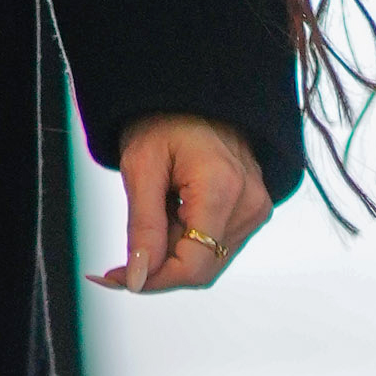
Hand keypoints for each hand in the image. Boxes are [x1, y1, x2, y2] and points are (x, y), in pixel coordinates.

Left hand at [97, 115, 272, 295]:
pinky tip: (172, 214)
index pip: (193, 265)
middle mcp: (249, 204)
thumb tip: (138, 278)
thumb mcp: (141, 168)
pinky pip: (216, 245)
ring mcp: (256, 208)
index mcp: (223, 189)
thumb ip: (142, 228)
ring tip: (155, 213)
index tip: (119, 277)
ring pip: (207, 261)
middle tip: (119, 260)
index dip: (153, 281)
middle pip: (201, 269)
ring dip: (172, 252)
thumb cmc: (166, 119)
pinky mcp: (253, 211)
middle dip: (158, 269)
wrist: (196, 94)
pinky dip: (187, 241)